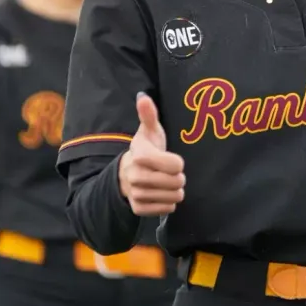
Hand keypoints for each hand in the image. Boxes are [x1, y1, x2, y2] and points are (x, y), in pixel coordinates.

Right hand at [118, 92, 185, 214]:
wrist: (127, 173)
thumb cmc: (146, 149)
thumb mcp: (149, 131)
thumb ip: (148, 115)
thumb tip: (143, 96)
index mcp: (140, 155)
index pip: (176, 166)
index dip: (178, 163)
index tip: (172, 160)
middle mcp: (135, 176)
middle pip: (177, 182)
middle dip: (178, 177)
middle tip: (170, 172)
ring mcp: (136, 194)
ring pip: (174, 197)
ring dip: (174, 190)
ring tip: (165, 182)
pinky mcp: (139, 208)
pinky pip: (167, 209)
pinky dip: (168, 202)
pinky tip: (160, 193)